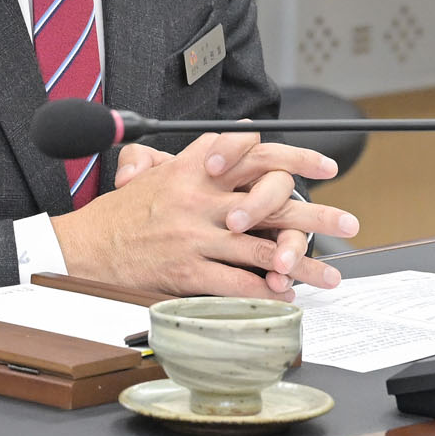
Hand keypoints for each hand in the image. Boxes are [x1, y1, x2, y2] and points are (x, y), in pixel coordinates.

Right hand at [52, 132, 357, 297]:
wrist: (86, 248)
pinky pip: (236, 282)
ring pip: (262, 249)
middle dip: (316, 214)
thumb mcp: (154, 168)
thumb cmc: (122, 212)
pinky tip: (284, 295)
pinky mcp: (187, 271)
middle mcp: (200, 199)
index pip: (254, 153)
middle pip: (271, 202)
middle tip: (349, 222)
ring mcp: (195, 236)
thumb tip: (237, 140)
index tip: (324, 164)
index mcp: (195, 169)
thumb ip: (194, 155)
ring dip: (301, 264)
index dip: (294, 156)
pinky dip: (263, 290)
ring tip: (329, 275)